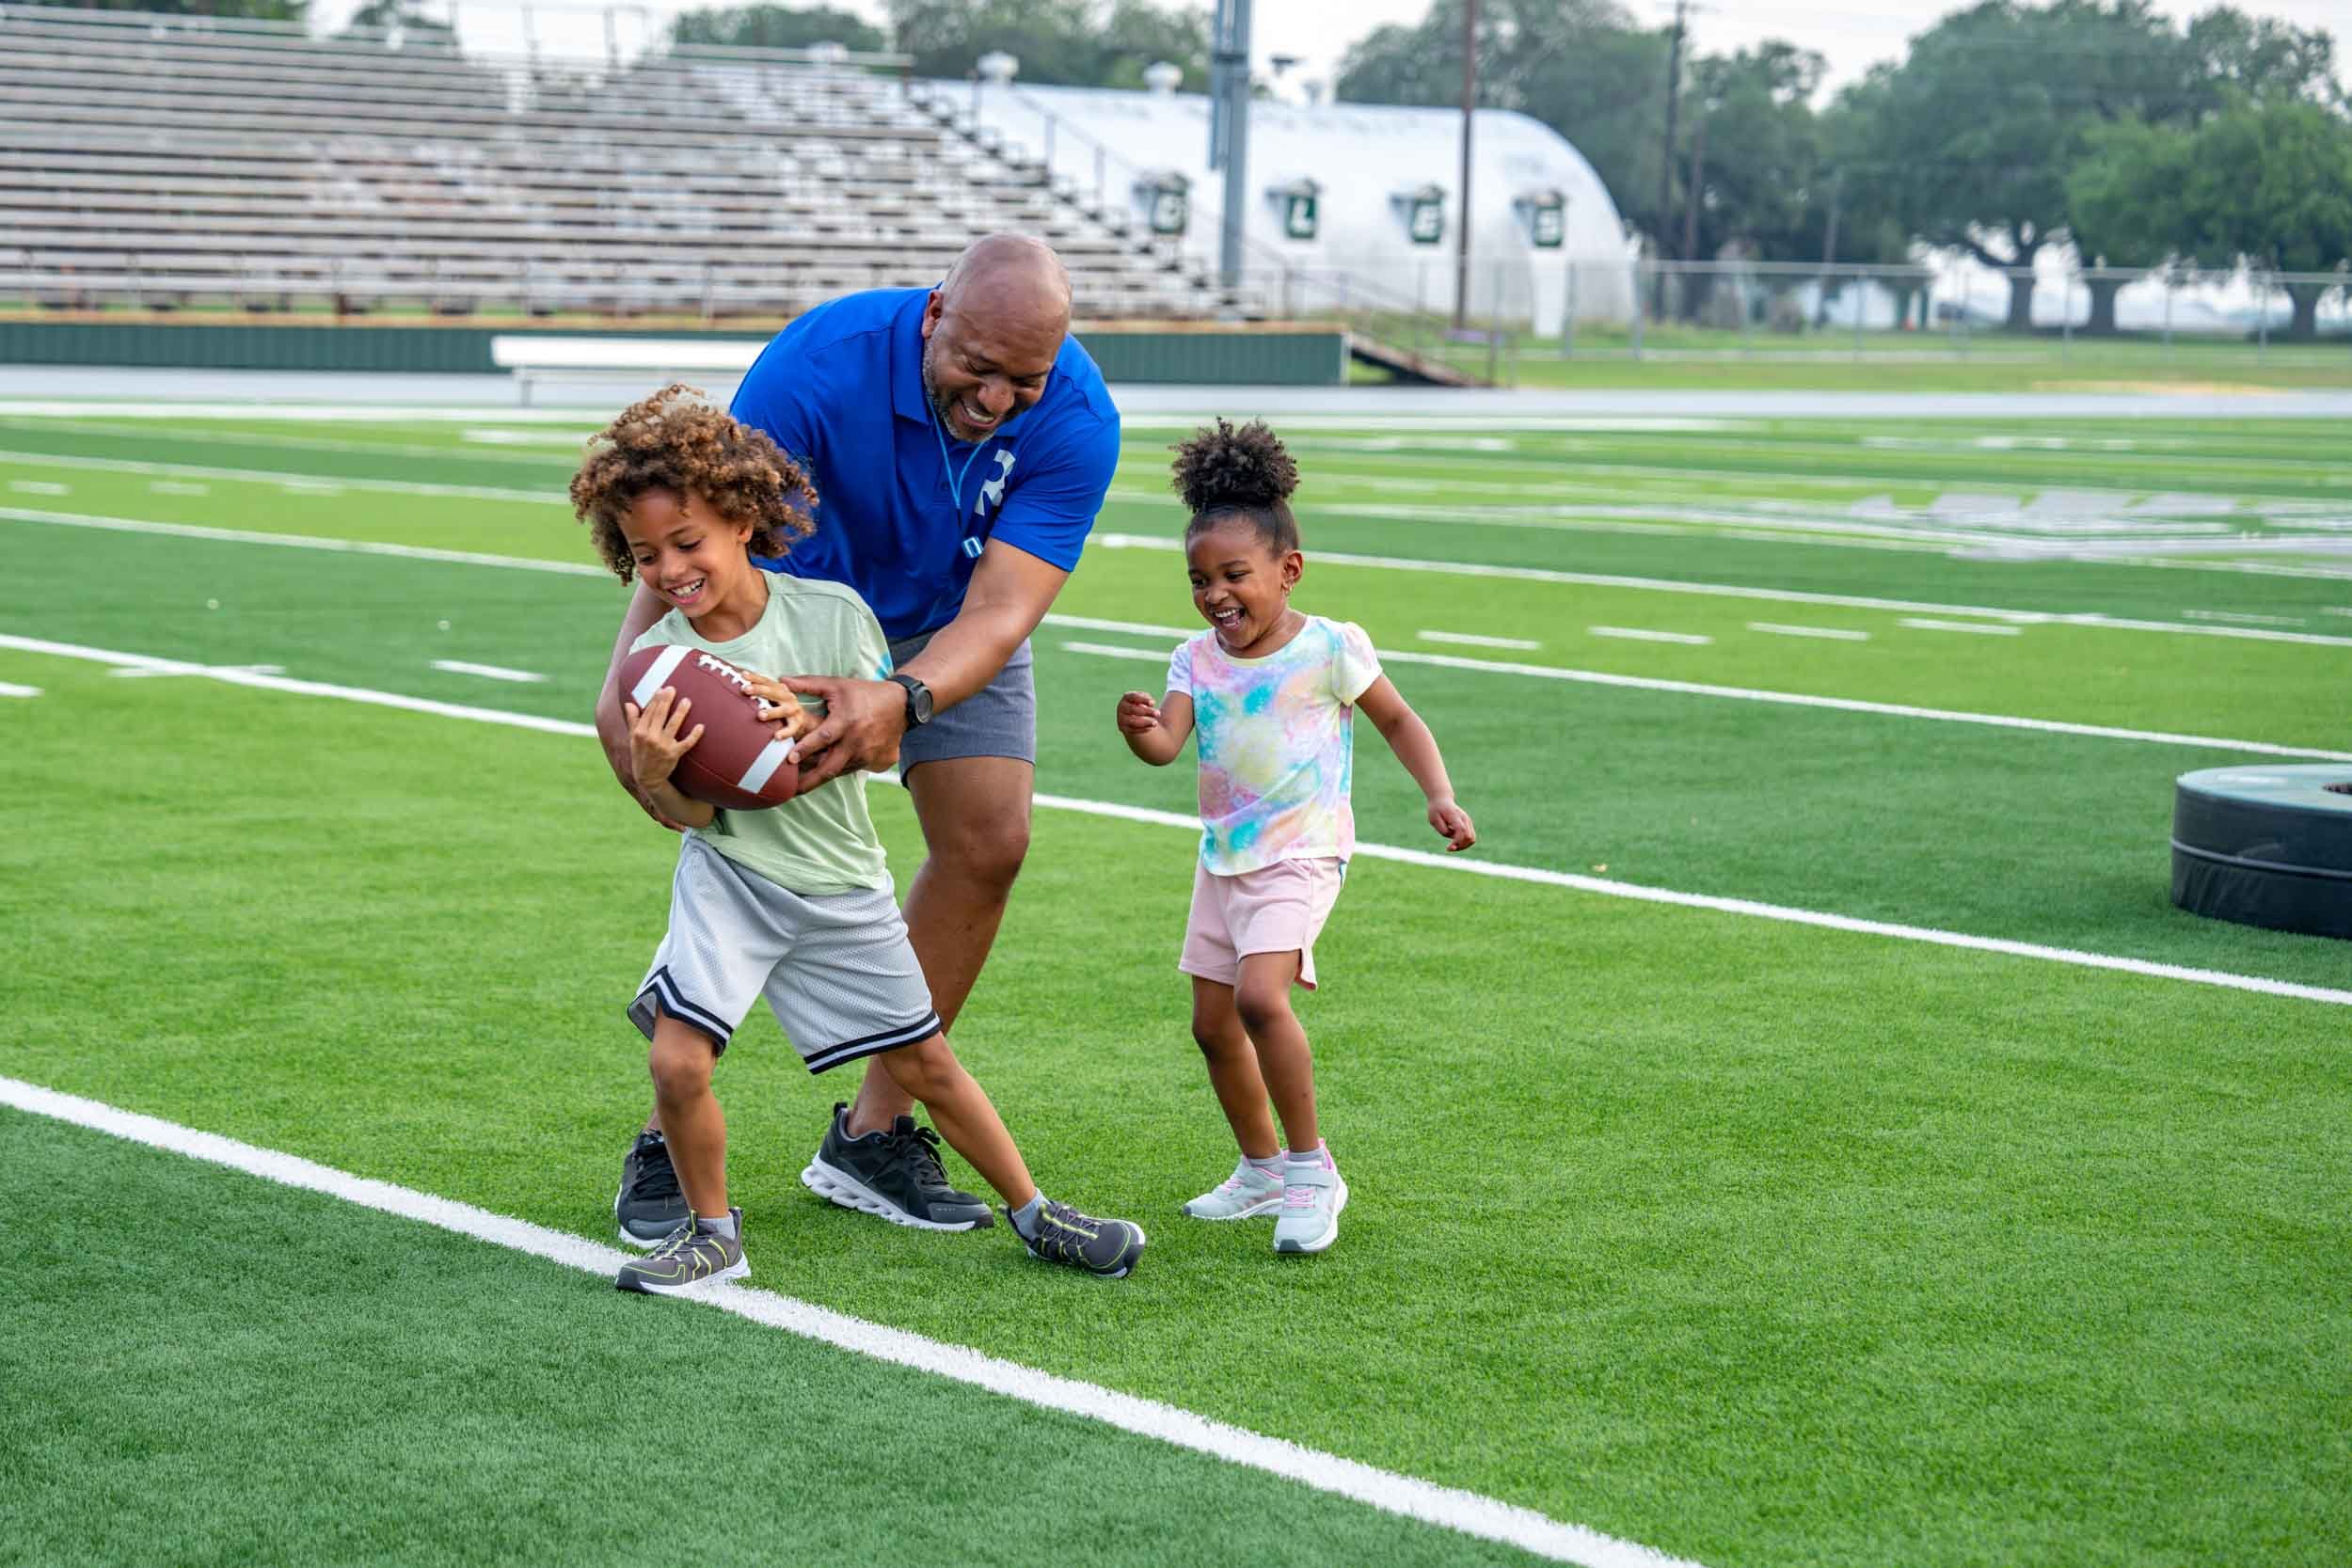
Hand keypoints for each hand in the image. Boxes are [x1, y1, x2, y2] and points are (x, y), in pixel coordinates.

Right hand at [625, 687, 703, 793]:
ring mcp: (663, 746)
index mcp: (639, 733)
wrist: (648, 778)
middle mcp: (650, 738)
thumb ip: (632, 720)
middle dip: (666, 700)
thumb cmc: (640, 755)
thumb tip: (629, 704)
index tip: (661, 689)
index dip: (655, 700)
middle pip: (660, 715)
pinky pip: (686, 743)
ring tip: (687, 701)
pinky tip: (701, 726)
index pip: (649, 712)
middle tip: (673, 689)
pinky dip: (694, 735)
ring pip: (673, 725)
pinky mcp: (674, 754)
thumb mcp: (633, 738)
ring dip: (681, 712)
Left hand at [741, 672, 811, 744]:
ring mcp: (793, 710)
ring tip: (760, 715)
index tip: (743, 675)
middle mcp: (787, 697)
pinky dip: (785, 732)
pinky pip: (791, 729)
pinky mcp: (797, 723)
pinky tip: (776, 736)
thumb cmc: (780, 707)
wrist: (800, 720)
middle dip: (759, 690)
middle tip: (745, 689)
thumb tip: (740, 684)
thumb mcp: (772, 697)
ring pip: (784, 710)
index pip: (767, 681)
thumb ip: (759, 691)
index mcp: (780, 689)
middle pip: (774, 692)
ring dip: (772, 712)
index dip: (755, 677)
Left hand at [775, 674, 904, 793]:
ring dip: (822, 776)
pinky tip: (830, 768)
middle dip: (809, 782)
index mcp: (846, 721)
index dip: (805, 748)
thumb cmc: (865, 693)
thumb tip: (781, 681)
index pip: (823, 738)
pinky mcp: (878, 763)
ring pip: (840, 771)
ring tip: (801, 784)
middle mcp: (857, 742)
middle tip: (790, 791)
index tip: (789, 759)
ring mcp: (869, 755)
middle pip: (830, 768)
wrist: (902, 704)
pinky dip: (841, 769)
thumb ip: (808, 684)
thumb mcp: (836, 685)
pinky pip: (854, 769)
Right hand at [1116, 690, 1160, 735]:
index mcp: (1127, 697)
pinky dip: (1142, 729)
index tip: (1153, 703)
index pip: (1134, 697)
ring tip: (1156, 723)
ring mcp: (1122, 719)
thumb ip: (1148, 700)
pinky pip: (1133, 730)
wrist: (1138, 719)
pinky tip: (1151, 728)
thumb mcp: (1146, 700)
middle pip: (1133, 709)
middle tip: (1158, 713)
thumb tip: (1151, 704)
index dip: (1143, 699)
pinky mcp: (1124, 729)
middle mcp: (1122, 707)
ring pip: (1132, 721)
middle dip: (1146, 711)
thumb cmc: (1144, 706)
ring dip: (1145, 722)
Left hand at [1428, 797, 1475, 851]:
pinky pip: (1470, 837)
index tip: (1448, 848)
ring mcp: (1468, 821)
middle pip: (1469, 837)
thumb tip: (1452, 837)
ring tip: (1452, 846)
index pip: (1461, 830)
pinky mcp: (1468, 824)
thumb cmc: (1436, 810)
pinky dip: (1464, 843)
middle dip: (1460, 846)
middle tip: (1449, 848)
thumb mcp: (1433, 819)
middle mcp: (1464, 818)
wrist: (1442, 800)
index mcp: (1455, 816)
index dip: (1457, 842)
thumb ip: (1442, 829)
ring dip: (1463, 846)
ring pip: (1472, 838)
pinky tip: (1454, 843)